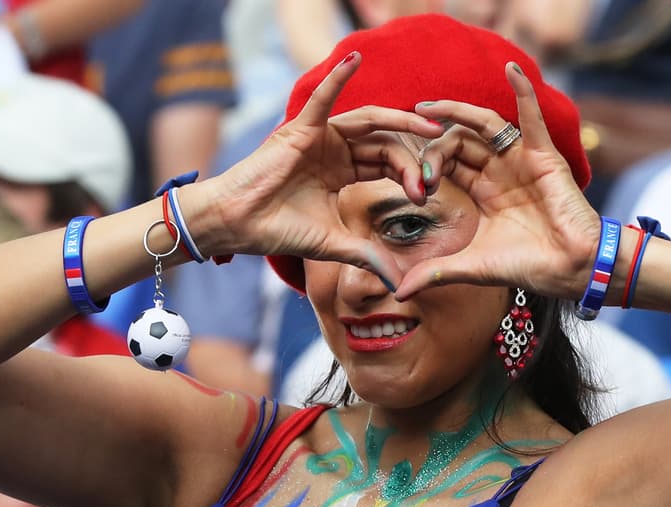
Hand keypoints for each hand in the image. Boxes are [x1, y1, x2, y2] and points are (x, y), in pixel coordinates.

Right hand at [204, 52, 445, 287]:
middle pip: (385, 143)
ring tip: (429, 123)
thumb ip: (368, 256)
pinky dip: (339, 76)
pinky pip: (324, 98)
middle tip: (431, 174)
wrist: (240, 224)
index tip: (424, 195)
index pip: (388, 165)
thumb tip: (398, 284)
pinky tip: (356, 59)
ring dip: (400, 119)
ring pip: (369, 122)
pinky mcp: (301, 127)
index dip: (410, 176)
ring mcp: (320, 136)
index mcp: (344, 172)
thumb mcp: (335, 244)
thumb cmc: (280, 231)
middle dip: (411, 157)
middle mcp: (335, 150)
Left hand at [394, 62, 600, 300]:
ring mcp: (522, 159)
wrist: (570, 270)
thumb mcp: (471, 266)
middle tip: (419, 164)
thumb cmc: (528, 267)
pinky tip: (510, 69)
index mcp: (484, 190)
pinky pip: (532, 117)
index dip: (427, 166)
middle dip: (434, 147)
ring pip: (484, 124)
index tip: (417, 186)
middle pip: (459, 141)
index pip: (448, 163)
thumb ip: (435, 272)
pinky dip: (523, 91)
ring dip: (455, 111)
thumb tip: (398, 292)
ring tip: (427, 106)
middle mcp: (501, 170)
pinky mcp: (544, 155)